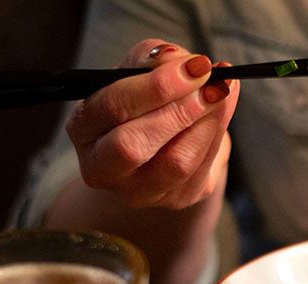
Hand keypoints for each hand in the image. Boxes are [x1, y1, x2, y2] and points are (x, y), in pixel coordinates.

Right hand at [65, 39, 238, 208]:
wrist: (163, 140)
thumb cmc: (143, 101)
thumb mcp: (138, 71)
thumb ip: (152, 59)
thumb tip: (178, 59)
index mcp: (83, 129)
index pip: (113, 107)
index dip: (156, 86)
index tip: (195, 65)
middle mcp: (102, 168)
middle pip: (133, 145)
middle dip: (179, 110)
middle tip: (212, 83)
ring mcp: (139, 191)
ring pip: (176, 163)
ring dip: (207, 122)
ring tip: (222, 90)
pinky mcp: (176, 200)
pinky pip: (202, 168)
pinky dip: (217, 133)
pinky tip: (224, 108)